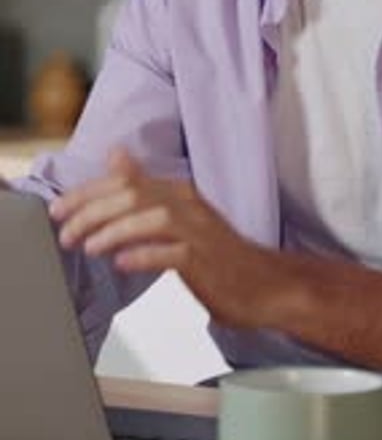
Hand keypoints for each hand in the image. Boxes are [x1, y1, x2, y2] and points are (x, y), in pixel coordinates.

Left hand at [49, 148, 301, 328]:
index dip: (87, 194)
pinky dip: (144, 255)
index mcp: (178, 191)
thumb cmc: (218, 255)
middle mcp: (188, 205)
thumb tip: (115, 154)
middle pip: (132, 195)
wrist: (264, 285)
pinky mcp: (206, 262)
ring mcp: (199, 232)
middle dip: (90, 212)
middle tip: (65, 232)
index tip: (59, 210)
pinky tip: (122, 263)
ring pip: (150, 219)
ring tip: (87, 246)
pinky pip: (171, 254)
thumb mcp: (179, 212)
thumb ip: (145, 186)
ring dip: (112, 231)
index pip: (125, 181)